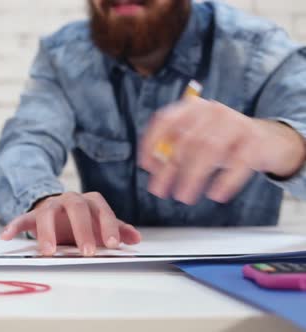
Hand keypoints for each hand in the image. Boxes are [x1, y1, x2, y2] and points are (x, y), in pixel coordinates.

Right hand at [0, 192, 141, 255]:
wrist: (58, 209)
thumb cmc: (83, 220)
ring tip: (49, 252)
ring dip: (48, 232)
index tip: (112, 244)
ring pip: (47, 213)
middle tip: (87, 251)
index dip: (108, 225)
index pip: (101, 209)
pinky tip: (6, 236)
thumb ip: (117, 230)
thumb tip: (136, 239)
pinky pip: (22, 217)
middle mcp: (70, 199)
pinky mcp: (33, 214)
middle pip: (76, 207)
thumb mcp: (101, 224)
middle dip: (82, 229)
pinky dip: (13, 226)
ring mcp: (50, 206)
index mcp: (89, 201)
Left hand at [140, 97, 305, 204]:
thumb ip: (174, 148)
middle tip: (159, 191)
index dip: (151, 142)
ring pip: (209, 150)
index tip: (145, 166)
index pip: (165, 120)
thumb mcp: (196, 140)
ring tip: (184, 197)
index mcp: (193, 108)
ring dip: (192, 176)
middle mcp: (213, 111)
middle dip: (169, 169)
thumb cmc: (222, 142)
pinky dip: (225, 181)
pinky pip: (239, 162)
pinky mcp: (256, 141)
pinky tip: (216, 195)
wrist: (268, 140)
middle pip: (186, 140)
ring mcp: (236, 123)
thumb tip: (152, 166)